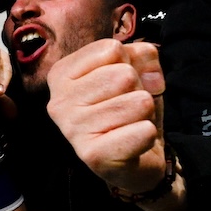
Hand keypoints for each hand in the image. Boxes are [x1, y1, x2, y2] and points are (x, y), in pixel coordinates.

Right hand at [47, 39, 167, 195]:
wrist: (134, 160)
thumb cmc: (128, 109)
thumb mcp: (134, 70)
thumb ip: (141, 55)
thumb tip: (150, 77)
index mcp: (61, 75)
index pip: (111, 49)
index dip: (130, 64)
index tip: (121, 86)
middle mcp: (59, 102)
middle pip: (124, 74)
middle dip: (138, 90)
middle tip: (128, 109)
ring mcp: (72, 130)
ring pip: (138, 101)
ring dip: (145, 114)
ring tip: (130, 125)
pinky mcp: (93, 156)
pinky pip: (144, 131)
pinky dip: (149, 135)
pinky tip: (134, 143)